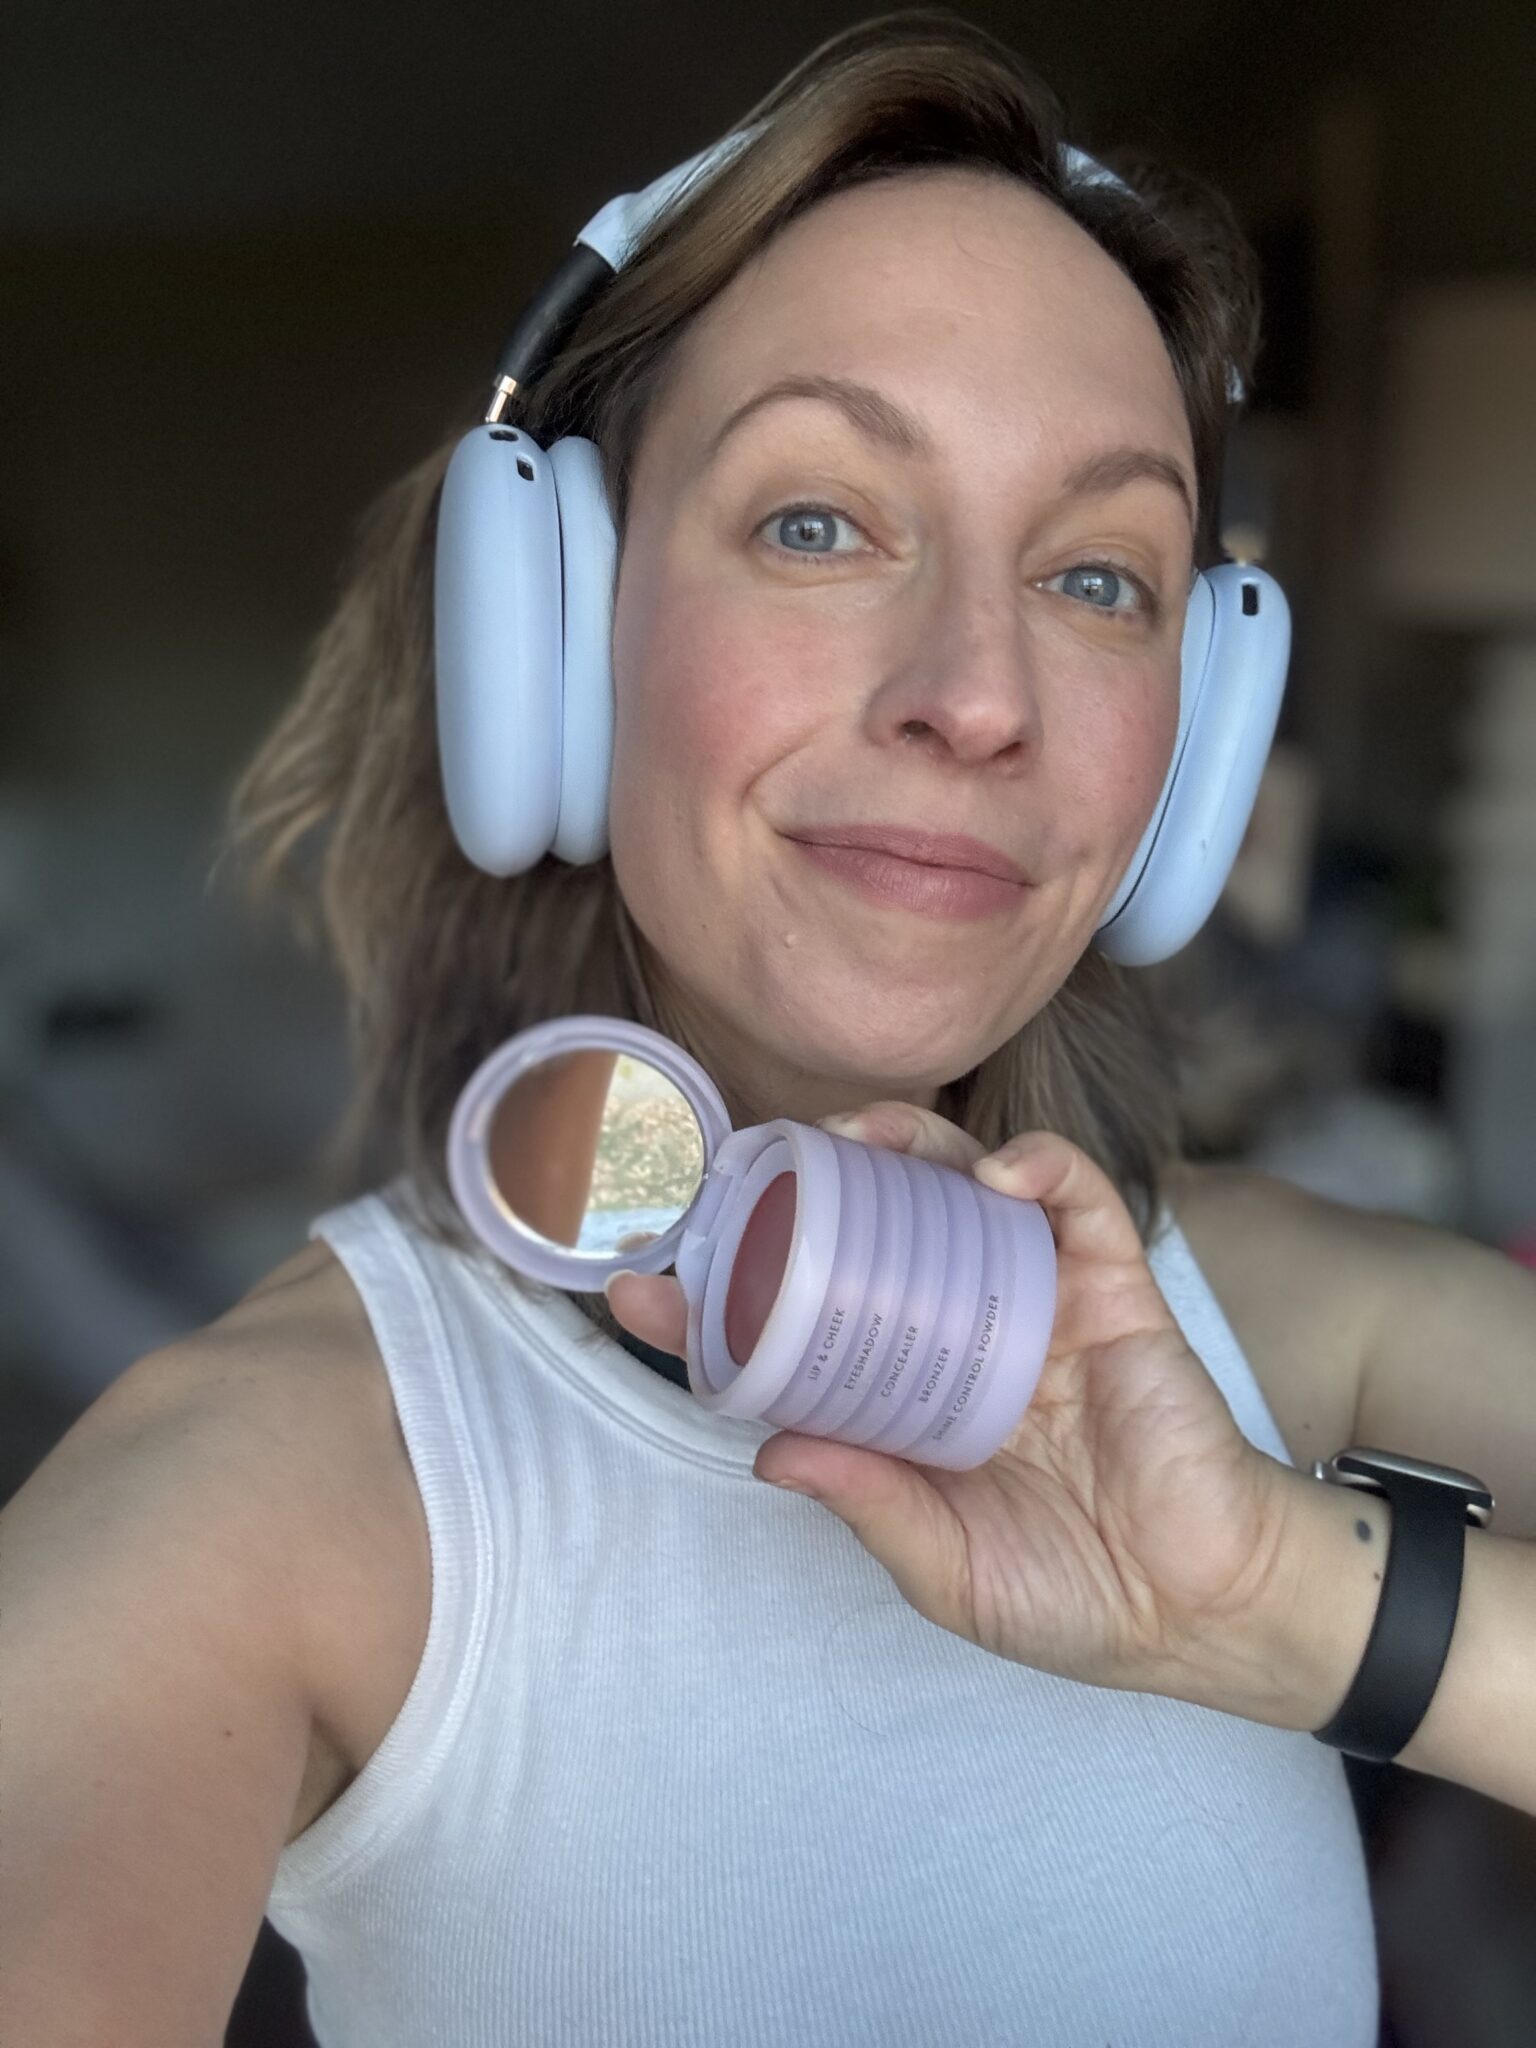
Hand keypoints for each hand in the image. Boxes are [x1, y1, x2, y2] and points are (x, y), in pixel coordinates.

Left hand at [605, 1105, 1308, 1717]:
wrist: (1204, 1607)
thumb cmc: (1076, 1596)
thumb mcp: (949, 1571)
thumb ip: (873, 1506)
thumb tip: (772, 1449)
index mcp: (905, 1397)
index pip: (796, 1328)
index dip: (718, 1303)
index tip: (638, 1287)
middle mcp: (957, 1330)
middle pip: (867, 1228)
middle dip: (799, 1190)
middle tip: (742, 1171)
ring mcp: (1034, 1299)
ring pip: (958, 1183)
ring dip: (905, 1140)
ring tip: (854, 1134)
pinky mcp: (1113, 1286)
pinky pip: (1075, 1197)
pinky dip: (1037, 1167)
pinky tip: (995, 1176)